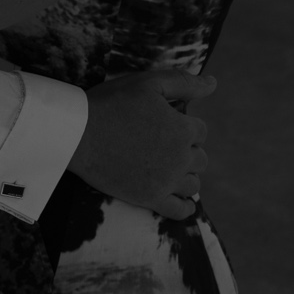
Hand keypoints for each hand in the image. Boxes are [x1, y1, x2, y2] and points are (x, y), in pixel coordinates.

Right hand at [70, 67, 214, 220]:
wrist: (79, 134)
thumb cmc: (112, 104)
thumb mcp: (148, 83)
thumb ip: (184, 83)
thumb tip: (214, 83)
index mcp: (183, 128)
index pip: (200, 131)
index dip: (186, 126)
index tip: (168, 125)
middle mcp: (180, 157)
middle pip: (199, 158)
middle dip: (188, 151)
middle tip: (165, 147)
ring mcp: (167, 181)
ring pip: (193, 184)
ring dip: (187, 176)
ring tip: (171, 170)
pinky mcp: (150, 198)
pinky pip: (179, 210)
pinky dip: (186, 208)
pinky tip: (186, 203)